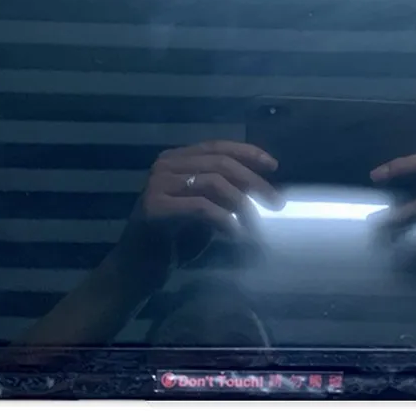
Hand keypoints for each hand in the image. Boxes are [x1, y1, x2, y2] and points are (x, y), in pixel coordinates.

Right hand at [129, 140, 281, 240]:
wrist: (138, 269)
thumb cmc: (174, 240)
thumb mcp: (204, 209)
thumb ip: (224, 191)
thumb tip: (260, 184)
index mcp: (176, 159)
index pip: (218, 146)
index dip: (248, 152)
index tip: (273, 166)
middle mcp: (165, 165)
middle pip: (220, 163)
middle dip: (253, 182)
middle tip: (276, 203)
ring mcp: (157, 184)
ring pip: (214, 183)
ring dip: (243, 205)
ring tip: (257, 226)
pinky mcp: (155, 207)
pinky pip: (201, 207)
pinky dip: (225, 219)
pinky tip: (237, 234)